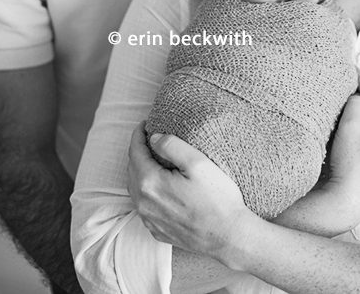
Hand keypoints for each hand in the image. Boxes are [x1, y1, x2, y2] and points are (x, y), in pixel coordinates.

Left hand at [127, 123, 248, 258]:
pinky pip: (144, 207)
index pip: (135, 153)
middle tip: (148, 138)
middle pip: (132, 170)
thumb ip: (172, 146)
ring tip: (151, 158)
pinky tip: (158, 186)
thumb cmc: (217, 198)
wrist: (228, 236)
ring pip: (135, 189)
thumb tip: (154, 138)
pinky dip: (145, 191)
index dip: (138, 135)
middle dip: (138, 152)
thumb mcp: (198, 163)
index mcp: (150, 183)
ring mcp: (150, 220)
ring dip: (140, 171)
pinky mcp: (157, 231)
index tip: (144, 124)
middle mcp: (144, 204)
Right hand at [323, 70, 359, 225]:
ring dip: (356, 108)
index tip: (347, 64)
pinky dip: (357, 121)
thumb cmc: (351, 164)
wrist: (347, 201)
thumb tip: (356, 96)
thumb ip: (355, 102)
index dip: (359, 77)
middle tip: (340, 77)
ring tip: (338, 93)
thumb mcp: (350, 125)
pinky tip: (342, 115)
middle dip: (357, 93)